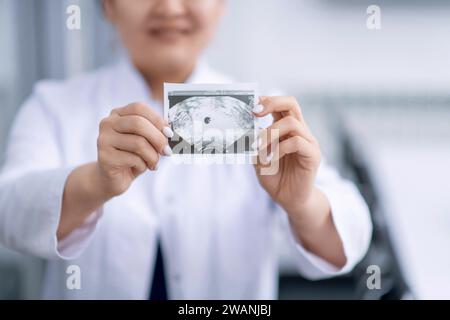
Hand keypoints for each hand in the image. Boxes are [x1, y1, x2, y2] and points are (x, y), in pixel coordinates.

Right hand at [96, 102, 172, 196]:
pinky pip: (133, 159)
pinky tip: (141, 168)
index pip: (139, 108)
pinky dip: (143, 165)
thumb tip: (169, 131)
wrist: (112, 179)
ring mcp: (104, 140)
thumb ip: (154, 132)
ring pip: (138, 143)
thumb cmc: (132, 157)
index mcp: (118, 114)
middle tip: (167, 151)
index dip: (157, 119)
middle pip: (138, 123)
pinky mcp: (105, 157)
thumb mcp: (145, 141)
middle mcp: (108, 124)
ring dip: (153, 156)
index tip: (169, 133)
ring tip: (153, 163)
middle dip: (158, 138)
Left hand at [253, 96, 320, 213]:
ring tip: (259, 148)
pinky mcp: (313, 155)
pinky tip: (271, 159)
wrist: (290, 200)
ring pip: (292, 122)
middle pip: (291, 103)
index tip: (250, 104)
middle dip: (271, 103)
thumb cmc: (275, 179)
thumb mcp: (259, 160)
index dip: (267, 100)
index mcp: (287, 129)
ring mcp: (308, 142)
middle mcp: (300, 131)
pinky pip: (297, 142)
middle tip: (254, 112)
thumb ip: (255, 145)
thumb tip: (246, 130)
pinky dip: (279, 148)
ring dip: (270, 133)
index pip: (281, 105)